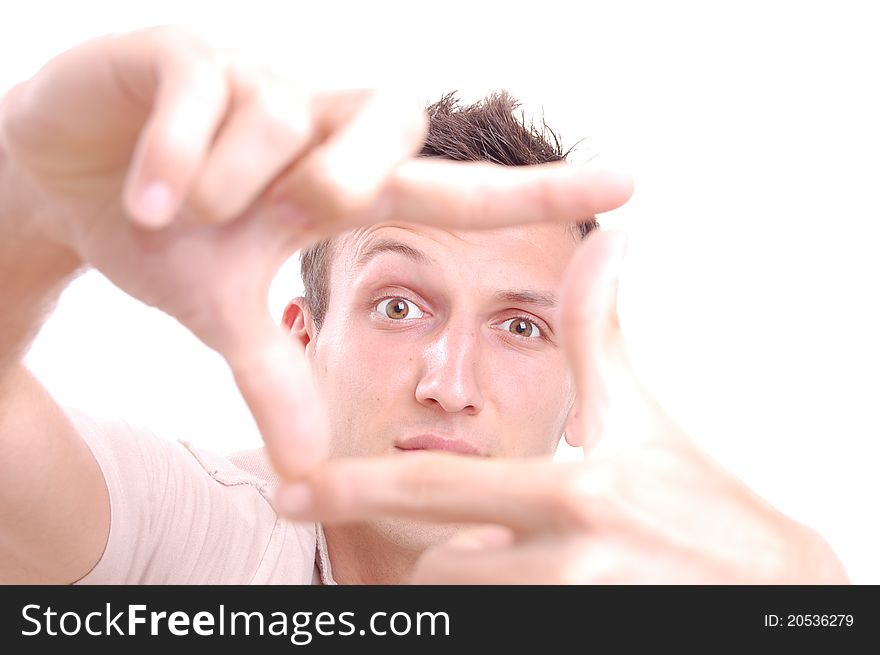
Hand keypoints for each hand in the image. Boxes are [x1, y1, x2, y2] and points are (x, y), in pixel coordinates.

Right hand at [1, 26, 632, 478]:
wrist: (70, 182)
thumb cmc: (169, 235)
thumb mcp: (226, 312)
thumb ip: (272, 374)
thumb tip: (303, 466)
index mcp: (342, 183)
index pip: (454, 189)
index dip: (537, 191)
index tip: (626, 184)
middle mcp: (316, 122)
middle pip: (390, 121)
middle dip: (352, 173)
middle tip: (306, 208)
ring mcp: (253, 78)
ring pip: (286, 109)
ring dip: (231, 182)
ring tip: (180, 213)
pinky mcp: (181, 53)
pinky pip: (204, 88)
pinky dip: (176, 151)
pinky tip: (148, 196)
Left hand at [277, 230, 848, 582]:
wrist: (768, 582)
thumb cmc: (696, 494)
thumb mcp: (639, 412)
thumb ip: (599, 332)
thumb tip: (604, 238)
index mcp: (569, 495)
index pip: (433, 492)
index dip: (351, 488)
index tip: (288, 487)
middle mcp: (564, 563)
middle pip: (436, 564)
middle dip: (420, 541)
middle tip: (402, 522)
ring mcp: (569, 609)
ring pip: (460, 595)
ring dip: (468, 570)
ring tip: (514, 549)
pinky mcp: (579, 633)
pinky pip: (494, 619)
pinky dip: (496, 596)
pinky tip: (540, 574)